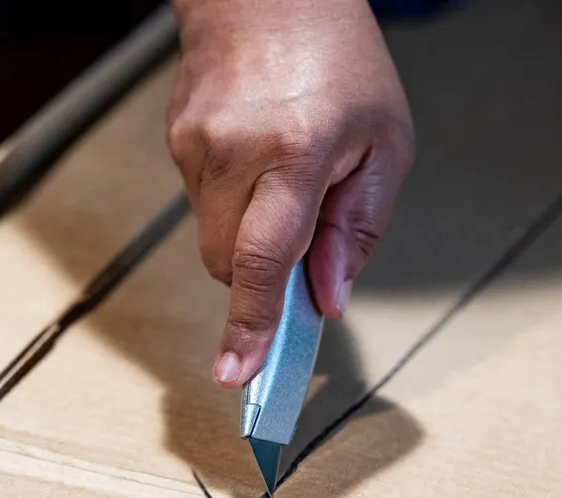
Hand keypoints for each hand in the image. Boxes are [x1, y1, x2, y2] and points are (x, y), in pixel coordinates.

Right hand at [168, 0, 414, 386]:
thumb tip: (326, 298)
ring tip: (287, 172)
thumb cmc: (341, 60)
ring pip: (213, 237)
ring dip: (252, 232)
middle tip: (304, 239)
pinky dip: (236, 201)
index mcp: (296, 150)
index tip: (237, 373)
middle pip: (230, 263)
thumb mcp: (384, 144)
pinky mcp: (177, 140)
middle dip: (264, 272)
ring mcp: (194, 144)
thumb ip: (356, 229)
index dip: (252, 324)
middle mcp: (233, 150)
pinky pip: (203, 202)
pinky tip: (261, 155)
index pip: (264, 258)